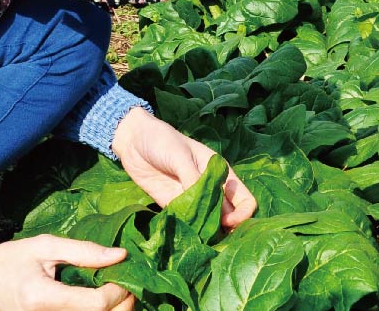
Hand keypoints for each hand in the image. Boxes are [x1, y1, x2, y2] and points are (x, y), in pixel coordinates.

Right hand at [0, 235, 134, 310]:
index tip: (124, 271)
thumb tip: (120, 255)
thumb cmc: (13, 259)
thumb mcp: (47, 246)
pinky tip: (102, 299)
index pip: (95, 305)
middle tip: (128, 282)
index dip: (118, 291)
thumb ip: (84, 251)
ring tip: (117, 289)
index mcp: (43, 298)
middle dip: (122, 304)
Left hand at [111, 107, 256, 229]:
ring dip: (206, 233)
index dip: (242, 214)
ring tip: (198, 239)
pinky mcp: (173, 206)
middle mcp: (210, 188)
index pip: (245, 199)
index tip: (226, 221)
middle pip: (230, 216)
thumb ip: (193, 178)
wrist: (133, 141)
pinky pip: (187, 223)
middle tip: (212, 236)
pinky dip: (188, 231)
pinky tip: (183, 235)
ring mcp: (192, 199)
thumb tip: (204, 206)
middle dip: (226, 230)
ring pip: (209, 223)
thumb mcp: (180, 155)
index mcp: (219, 172)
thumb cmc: (162, 140)